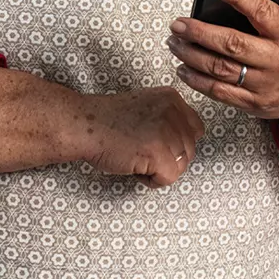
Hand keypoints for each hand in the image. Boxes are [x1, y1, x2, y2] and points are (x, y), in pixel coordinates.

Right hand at [80, 87, 204, 187]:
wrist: (83, 125)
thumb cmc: (107, 121)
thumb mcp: (145, 107)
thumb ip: (168, 119)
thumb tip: (184, 147)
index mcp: (171, 98)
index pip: (195, 129)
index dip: (177, 143)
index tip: (155, 143)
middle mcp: (173, 112)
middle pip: (189, 150)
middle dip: (167, 158)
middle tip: (140, 151)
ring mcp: (167, 132)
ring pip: (180, 166)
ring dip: (158, 169)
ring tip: (135, 157)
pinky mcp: (159, 153)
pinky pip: (169, 178)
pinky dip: (151, 180)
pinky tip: (133, 166)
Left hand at [168, 0, 278, 121]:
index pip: (263, 12)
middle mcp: (276, 60)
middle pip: (232, 44)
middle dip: (201, 32)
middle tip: (179, 24)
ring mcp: (263, 84)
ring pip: (220, 70)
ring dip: (192, 55)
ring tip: (175, 42)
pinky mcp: (252, 102)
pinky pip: (220, 92)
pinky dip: (197, 81)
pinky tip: (184, 68)